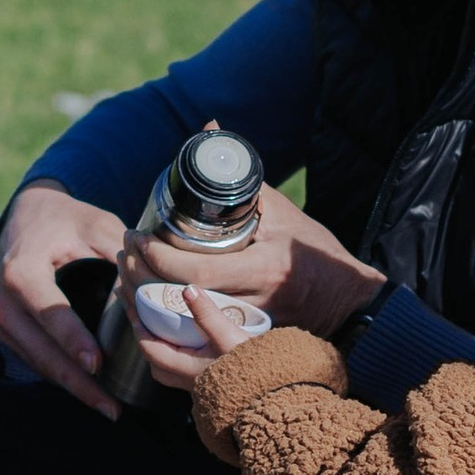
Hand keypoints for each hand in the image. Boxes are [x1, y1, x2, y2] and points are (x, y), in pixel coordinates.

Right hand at [0, 179, 128, 417]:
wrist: (27, 216)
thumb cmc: (66, 220)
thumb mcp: (96, 225)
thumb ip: (121, 255)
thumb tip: (151, 290)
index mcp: (21, 271)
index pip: (50, 313)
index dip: (74, 342)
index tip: (98, 366)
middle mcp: (2, 301)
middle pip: (41, 351)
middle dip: (78, 382)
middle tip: (112, 407)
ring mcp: (0, 320)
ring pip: (37, 363)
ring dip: (72, 387)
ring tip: (108, 407)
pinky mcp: (5, 332)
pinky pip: (34, 360)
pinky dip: (61, 377)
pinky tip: (89, 392)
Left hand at [121, 181, 384, 337]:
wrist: (350, 303)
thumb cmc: (317, 253)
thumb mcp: (284, 214)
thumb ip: (243, 180)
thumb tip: (211, 130)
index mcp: (264, 269)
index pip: (198, 270)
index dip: (159, 257)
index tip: (137, 238)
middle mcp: (255, 303)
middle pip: (181, 301)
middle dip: (141, 279)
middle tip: (124, 255)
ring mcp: (249, 329)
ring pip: (182, 327)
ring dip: (146, 305)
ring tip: (126, 278)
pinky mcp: (244, 343)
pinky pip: (194, 341)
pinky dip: (166, 327)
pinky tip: (146, 310)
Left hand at [135, 281, 265, 395]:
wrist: (278, 400)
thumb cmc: (256, 373)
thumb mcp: (232, 339)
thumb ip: (209, 314)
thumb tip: (188, 289)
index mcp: (186, 370)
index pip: (149, 346)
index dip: (138, 323)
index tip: (130, 300)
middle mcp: (189, 382)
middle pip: (155, 358)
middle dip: (146, 334)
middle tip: (141, 309)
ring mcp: (201, 386)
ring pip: (169, 366)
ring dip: (163, 344)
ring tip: (164, 322)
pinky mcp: (214, 387)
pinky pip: (185, 369)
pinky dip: (180, 351)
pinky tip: (192, 338)